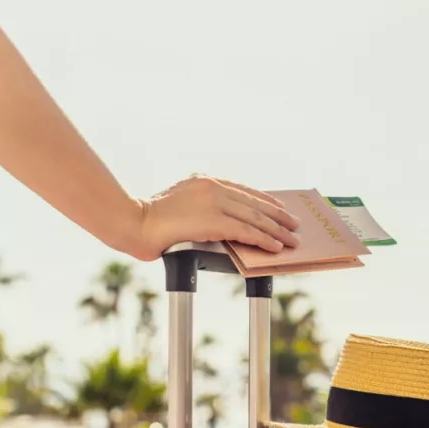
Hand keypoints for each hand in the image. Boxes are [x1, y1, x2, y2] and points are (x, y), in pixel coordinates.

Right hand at [131, 173, 300, 260]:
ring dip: (277, 230)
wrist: (134, 222)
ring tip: (291, 239)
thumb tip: (221, 223)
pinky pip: (247, 230)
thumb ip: (201, 208)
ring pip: (255, 217)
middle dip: (277, 215)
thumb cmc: (150, 220)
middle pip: (254, 202)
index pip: (243, 190)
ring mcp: (214, 202)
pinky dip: (264, 239)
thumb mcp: (180, 206)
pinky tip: (275, 246)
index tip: (279, 207)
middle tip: (294, 224)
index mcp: (204, 181)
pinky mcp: (214, 220)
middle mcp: (212, 187)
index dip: (264, 200)